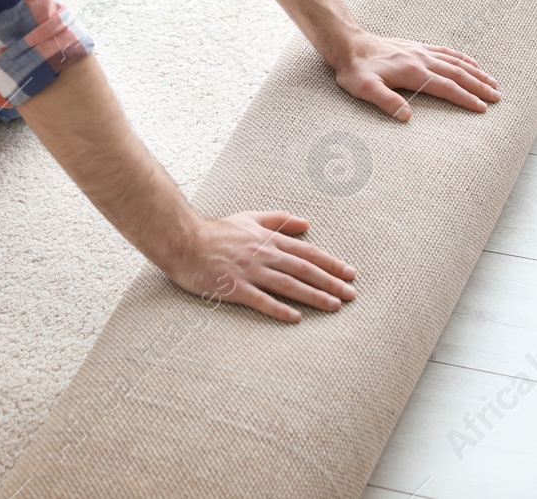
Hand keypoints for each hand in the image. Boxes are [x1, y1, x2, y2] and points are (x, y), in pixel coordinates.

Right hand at [162, 211, 356, 323]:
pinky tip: (295, 318)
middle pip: (304, 269)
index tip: (350, 273)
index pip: (307, 252)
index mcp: (268, 239)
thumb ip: (278, 220)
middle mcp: (264, 255)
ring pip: (288, 285)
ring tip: (334, 305)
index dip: (330, 263)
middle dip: (331, 282)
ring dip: (313, 296)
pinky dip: (279, 309)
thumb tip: (306, 223)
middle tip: (352, 294)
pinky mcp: (234, 287)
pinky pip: (260, 300)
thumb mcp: (250, 218)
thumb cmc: (216, 231)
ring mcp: (250, 271)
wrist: (184, 241)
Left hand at [332, 32, 499, 120]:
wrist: (349, 44)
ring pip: (455, 62)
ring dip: (476, 72)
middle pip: (458, 73)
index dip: (466, 98)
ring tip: (492, 82)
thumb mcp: (364, 89)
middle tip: (497, 97)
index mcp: (413, 72)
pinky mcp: (417, 47)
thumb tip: (407, 117)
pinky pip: (445, 52)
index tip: (482, 108)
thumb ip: (386, 101)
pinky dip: (462, 58)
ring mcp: (421, 51)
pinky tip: (471, 62)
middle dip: (479, 86)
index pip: (447, 87)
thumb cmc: (355, 70)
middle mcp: (421, 59)